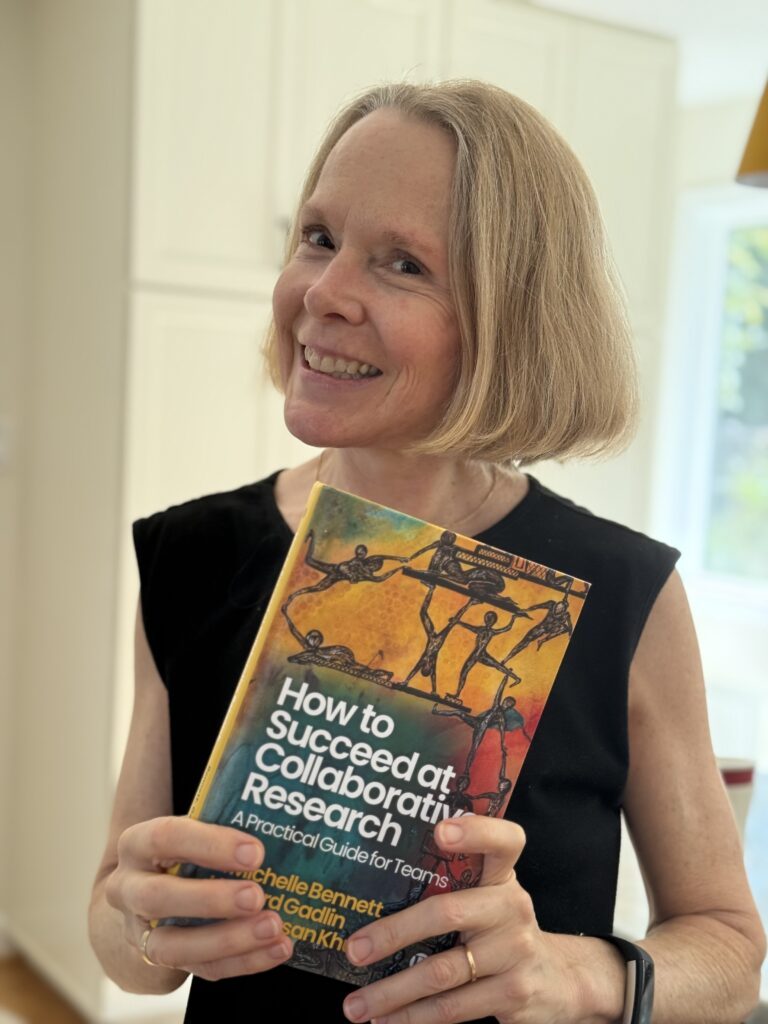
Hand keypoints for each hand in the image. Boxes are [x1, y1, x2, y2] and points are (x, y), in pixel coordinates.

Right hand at [105, 816, 292, 980]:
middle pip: (158, 898)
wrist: (146, 893)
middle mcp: (128, 889)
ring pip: (174, 946)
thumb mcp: (192, 828)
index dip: (210, 844)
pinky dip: (243, 961)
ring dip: (229, 939)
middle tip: (257, 896)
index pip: (165, 837)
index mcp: (137, 844)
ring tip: (273, 927)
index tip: (255, 852)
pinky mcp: (161, 963)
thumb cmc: (184, 849)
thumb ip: (221, 822)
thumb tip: (278, 818)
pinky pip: (200, 968)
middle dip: (212, 900)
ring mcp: (139, 932)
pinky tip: (276, 948)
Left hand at [340, 817, 622, 1023]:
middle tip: (354, 949)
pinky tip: (387, 1020)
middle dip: (394, 934)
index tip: (440, 830)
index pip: (503, 840)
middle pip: (448, 913)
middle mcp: (511, 908)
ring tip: (356, 1005)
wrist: (559, 979)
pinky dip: (415, 1017)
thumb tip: (375, 889)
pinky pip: (454, 1008)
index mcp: (502, 876)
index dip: (476, 832)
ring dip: (392, 992)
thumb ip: (452, 883)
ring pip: (442, 973)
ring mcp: (515, 953)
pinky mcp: (513, 994)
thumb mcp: (489, 897)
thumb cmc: (501, 927)